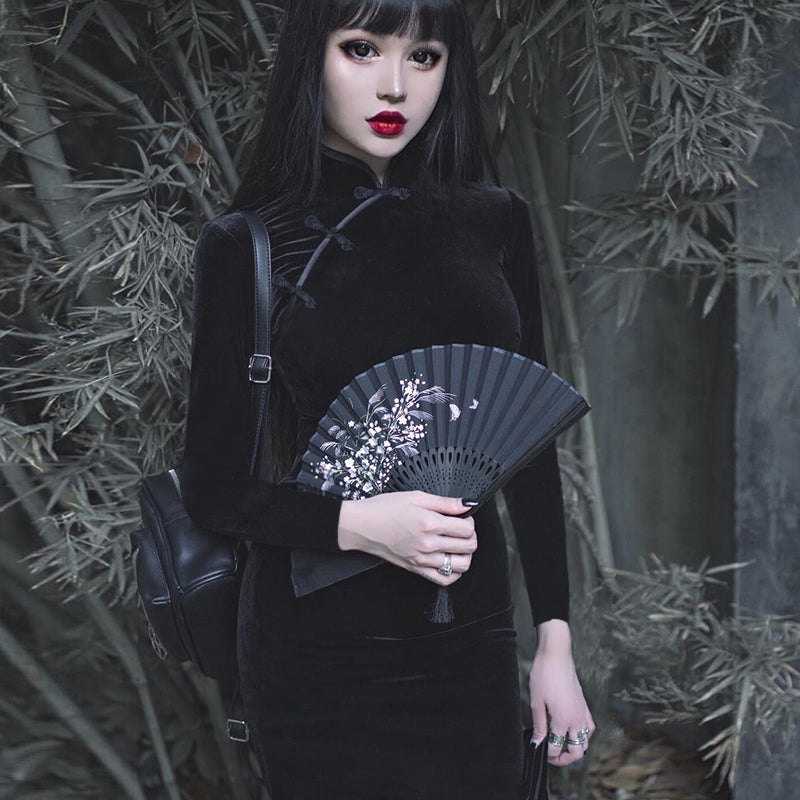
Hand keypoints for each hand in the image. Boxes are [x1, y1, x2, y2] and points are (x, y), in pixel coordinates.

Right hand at [337, 490, 477, 584]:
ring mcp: (422, 559)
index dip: (470, 520)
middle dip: (471, 536)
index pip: (466, 528)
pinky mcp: (416, 569)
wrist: (362, 526)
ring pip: (461, 565)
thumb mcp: (416, 497)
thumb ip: (445, 502)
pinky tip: (451, 561)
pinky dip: (454, 573)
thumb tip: (466, 504)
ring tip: (459, 545)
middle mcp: (428, 544)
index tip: (464, 517)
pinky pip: (444, 579)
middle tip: (463, 528)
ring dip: (466, 555)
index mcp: (429, 523)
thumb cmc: (383, 509)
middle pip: (468, 546)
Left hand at [529, 620, 595, 766]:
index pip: (556, 748)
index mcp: (563, 721)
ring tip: (561, 744)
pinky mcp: (584, 704)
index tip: (537, 750)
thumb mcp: (536, 701)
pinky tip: (573, 730)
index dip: (546, 753)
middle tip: (551, 756)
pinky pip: (590, 727)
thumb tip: (537, 744)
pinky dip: (583, 734)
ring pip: (586, 741)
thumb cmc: (544, 675)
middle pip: (578, 752)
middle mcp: (577, 720)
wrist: (556, 654)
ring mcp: (583, 712)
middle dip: (565, 759)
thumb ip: (539, 725)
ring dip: (576, 747)